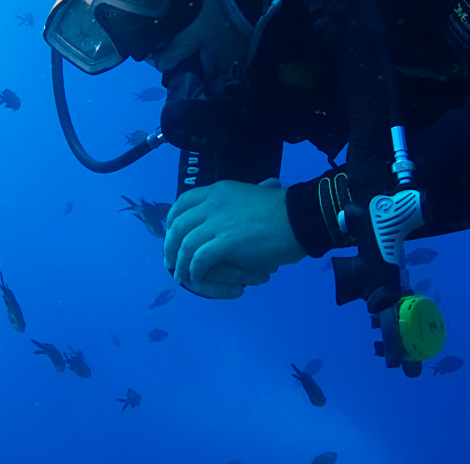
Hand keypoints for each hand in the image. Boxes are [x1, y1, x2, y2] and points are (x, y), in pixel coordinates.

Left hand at [164, 179, 306, 299]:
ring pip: (186, 244)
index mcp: (218, 191)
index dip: (172, 220)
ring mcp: (219, 222)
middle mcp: (213, 203)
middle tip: (170, 260)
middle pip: (178, 225)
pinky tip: (197, 278)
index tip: (171, 235)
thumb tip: (229, 211)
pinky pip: (200, 259)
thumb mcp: (252, 195)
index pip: (182, 202)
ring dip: (180, 263)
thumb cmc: (281, 211)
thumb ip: (236, 203)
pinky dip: (195, 271)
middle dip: (169, 245)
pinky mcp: (227, 242)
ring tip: (181, 275)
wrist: (300, 218)